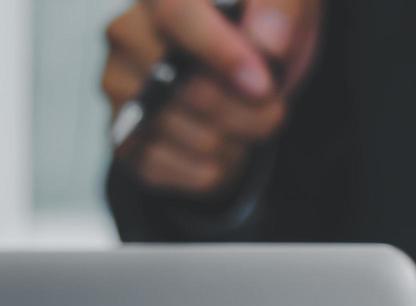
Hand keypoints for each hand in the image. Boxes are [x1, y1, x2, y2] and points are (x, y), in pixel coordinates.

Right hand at [102, 0, 321, 196]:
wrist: (246, 73)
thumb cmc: (260, 30)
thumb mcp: (286, 6)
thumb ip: (280, 11)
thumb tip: (268, 42)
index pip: (175, 15)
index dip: (221, 53)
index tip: (263, 84)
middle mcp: (127, 37)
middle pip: (193, 92)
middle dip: (253, 111)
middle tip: (273, 105)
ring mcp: (120, 90)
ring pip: (199, 139)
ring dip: (242, 140)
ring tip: (247, 120)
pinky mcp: (127, 141)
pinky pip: (186, 172)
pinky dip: (222, 168)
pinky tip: (226, 144)